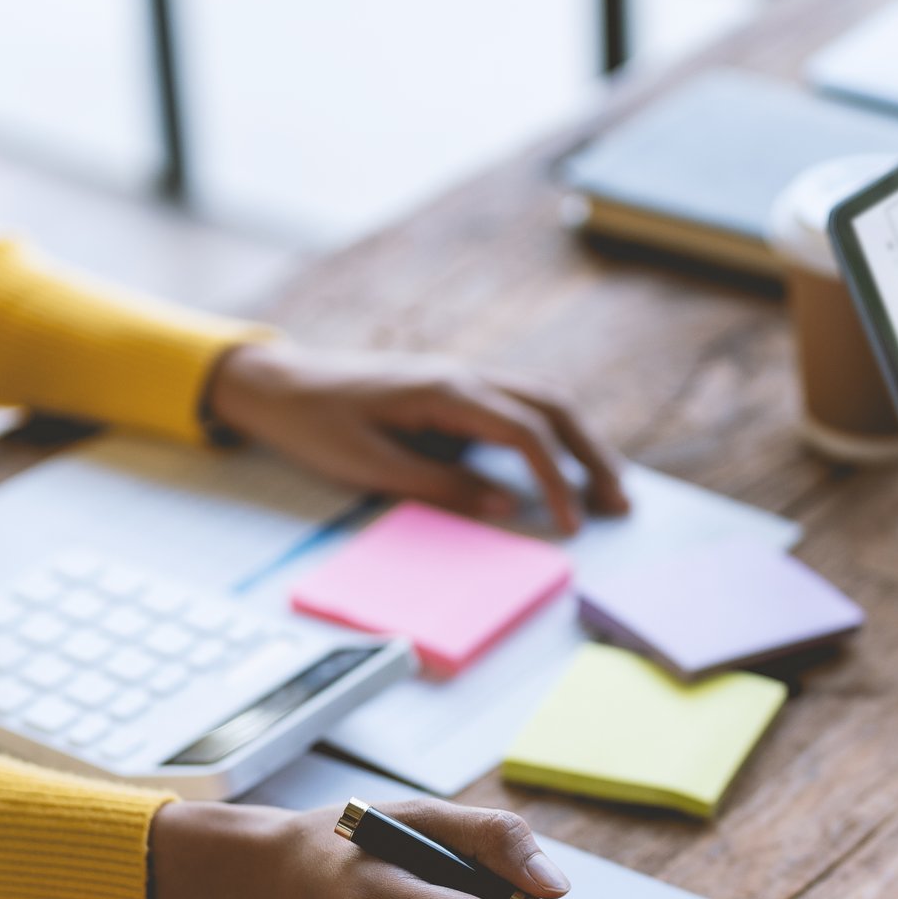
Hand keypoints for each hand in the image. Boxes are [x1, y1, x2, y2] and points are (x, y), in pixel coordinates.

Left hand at [205, 342, 629, 534]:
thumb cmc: (315, 423)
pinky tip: (565, 460)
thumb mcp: (370, 466)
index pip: (525, 433)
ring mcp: (463, 376)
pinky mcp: (455, 388)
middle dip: (592, 454)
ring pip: (544, 398)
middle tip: (619, 502)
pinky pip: (521, 402)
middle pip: (553, 406)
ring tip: (606, 485)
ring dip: (580, 439)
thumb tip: (505, 506)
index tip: (571, 523)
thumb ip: (441, 487)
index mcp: (446, 391)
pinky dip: (553, 430)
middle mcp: (464, 375)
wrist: (278, 381)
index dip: (556, 480)